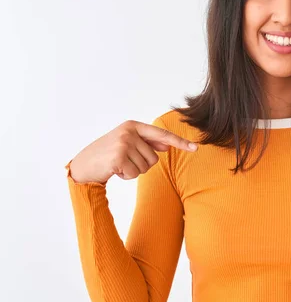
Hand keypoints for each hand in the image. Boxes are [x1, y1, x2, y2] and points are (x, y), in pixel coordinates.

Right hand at [68, 119, 197, 184]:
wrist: (83, 164)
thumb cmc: (109, 154)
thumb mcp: (128, 144)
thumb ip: (148, 143)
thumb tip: (168, 145)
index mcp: (133, 126)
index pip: (162, 135)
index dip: (180, 143)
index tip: (195, 148)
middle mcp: (129, 132)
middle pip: (154, 157)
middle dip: (142, 164)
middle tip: (124, 160)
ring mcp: (123, 144)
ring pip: (146, 167)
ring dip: (134, 170)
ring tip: (119, 164)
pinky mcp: (118, 157)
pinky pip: (135, 174)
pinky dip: (127, 176)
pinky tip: (114, 170)